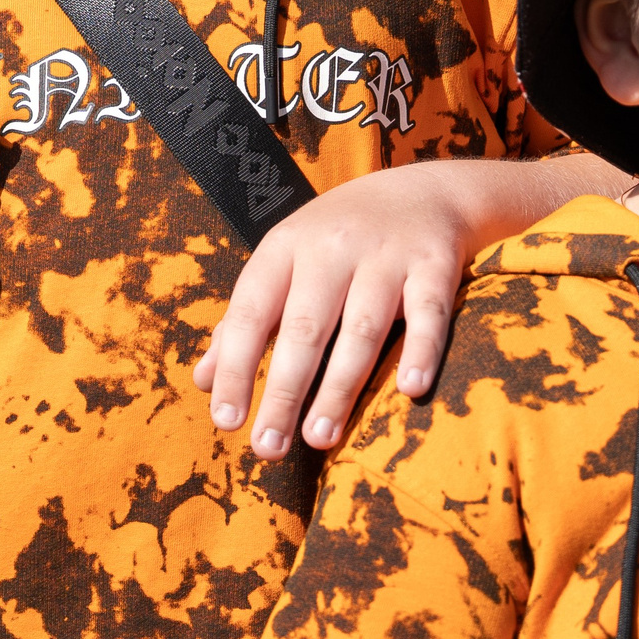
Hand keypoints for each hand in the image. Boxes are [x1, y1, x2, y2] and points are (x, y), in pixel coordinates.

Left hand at [193, 160, 486, 459]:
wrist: (423, 190)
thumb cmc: (338, 238)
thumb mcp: (285, 261)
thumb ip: (247, 319)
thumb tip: (203, 382)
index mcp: (286, 247)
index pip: (251, 312)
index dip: (235, 366)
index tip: (227, 421)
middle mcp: (332, 248)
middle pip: (305, 327)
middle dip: (284, 391)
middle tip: (268, 448)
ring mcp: (386, 255)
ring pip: (361, 328)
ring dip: (340, 387)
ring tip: (319, 439)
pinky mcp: (435, 265)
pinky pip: (429, 312)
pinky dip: (421, 349)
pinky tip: (410, 390)